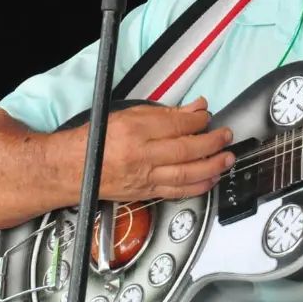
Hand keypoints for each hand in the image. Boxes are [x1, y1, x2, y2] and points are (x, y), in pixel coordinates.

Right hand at [98, 97, 233, 201]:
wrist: (74, 168)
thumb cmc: (99, 139)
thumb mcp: (129, 115)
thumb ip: (165, 113)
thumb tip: (195, 108)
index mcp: (136, 130)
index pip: (178, 124)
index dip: (199, 120)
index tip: (208, 117)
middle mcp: (141, 155)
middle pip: (187, 150)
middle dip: (213, 143)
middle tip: (226, 137)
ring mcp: (145, 177)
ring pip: (187, 173)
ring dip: (213, 166)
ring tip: (227, 158)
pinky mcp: (146, 193)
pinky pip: (178, 191)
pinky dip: (199, 186)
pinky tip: (212, 179)